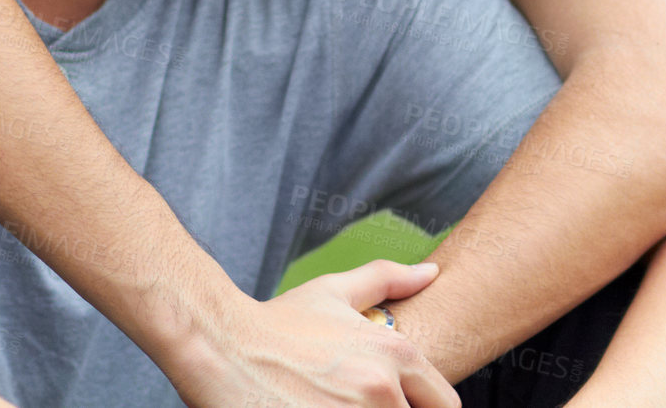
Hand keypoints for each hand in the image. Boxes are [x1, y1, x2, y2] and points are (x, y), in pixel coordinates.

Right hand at [171, 259, 459, 407]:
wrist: (221, 347)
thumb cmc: (276, 323)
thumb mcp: (333, 291)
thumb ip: (388, 279)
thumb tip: (431, 270)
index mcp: (395, 354)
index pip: (445, 404)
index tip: (397, 405)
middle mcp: (382, 388)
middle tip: (352, 404)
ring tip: (332, 407)